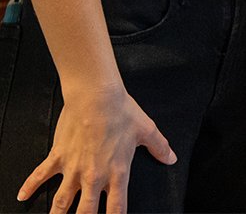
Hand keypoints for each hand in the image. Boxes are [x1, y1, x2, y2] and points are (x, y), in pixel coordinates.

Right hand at [17, 84, 174, 213]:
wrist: (97, 96)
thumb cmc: (123, 111)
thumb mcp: (146, 129)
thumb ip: (160, 147)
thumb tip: (171, 159)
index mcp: (117, 172)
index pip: (117, 207)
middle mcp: (94, 177)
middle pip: (86, 213)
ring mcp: (73, 169)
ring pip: (61, 203)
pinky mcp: (58, 158)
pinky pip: (40, 176)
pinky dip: (29, 186)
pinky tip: (22, 196)